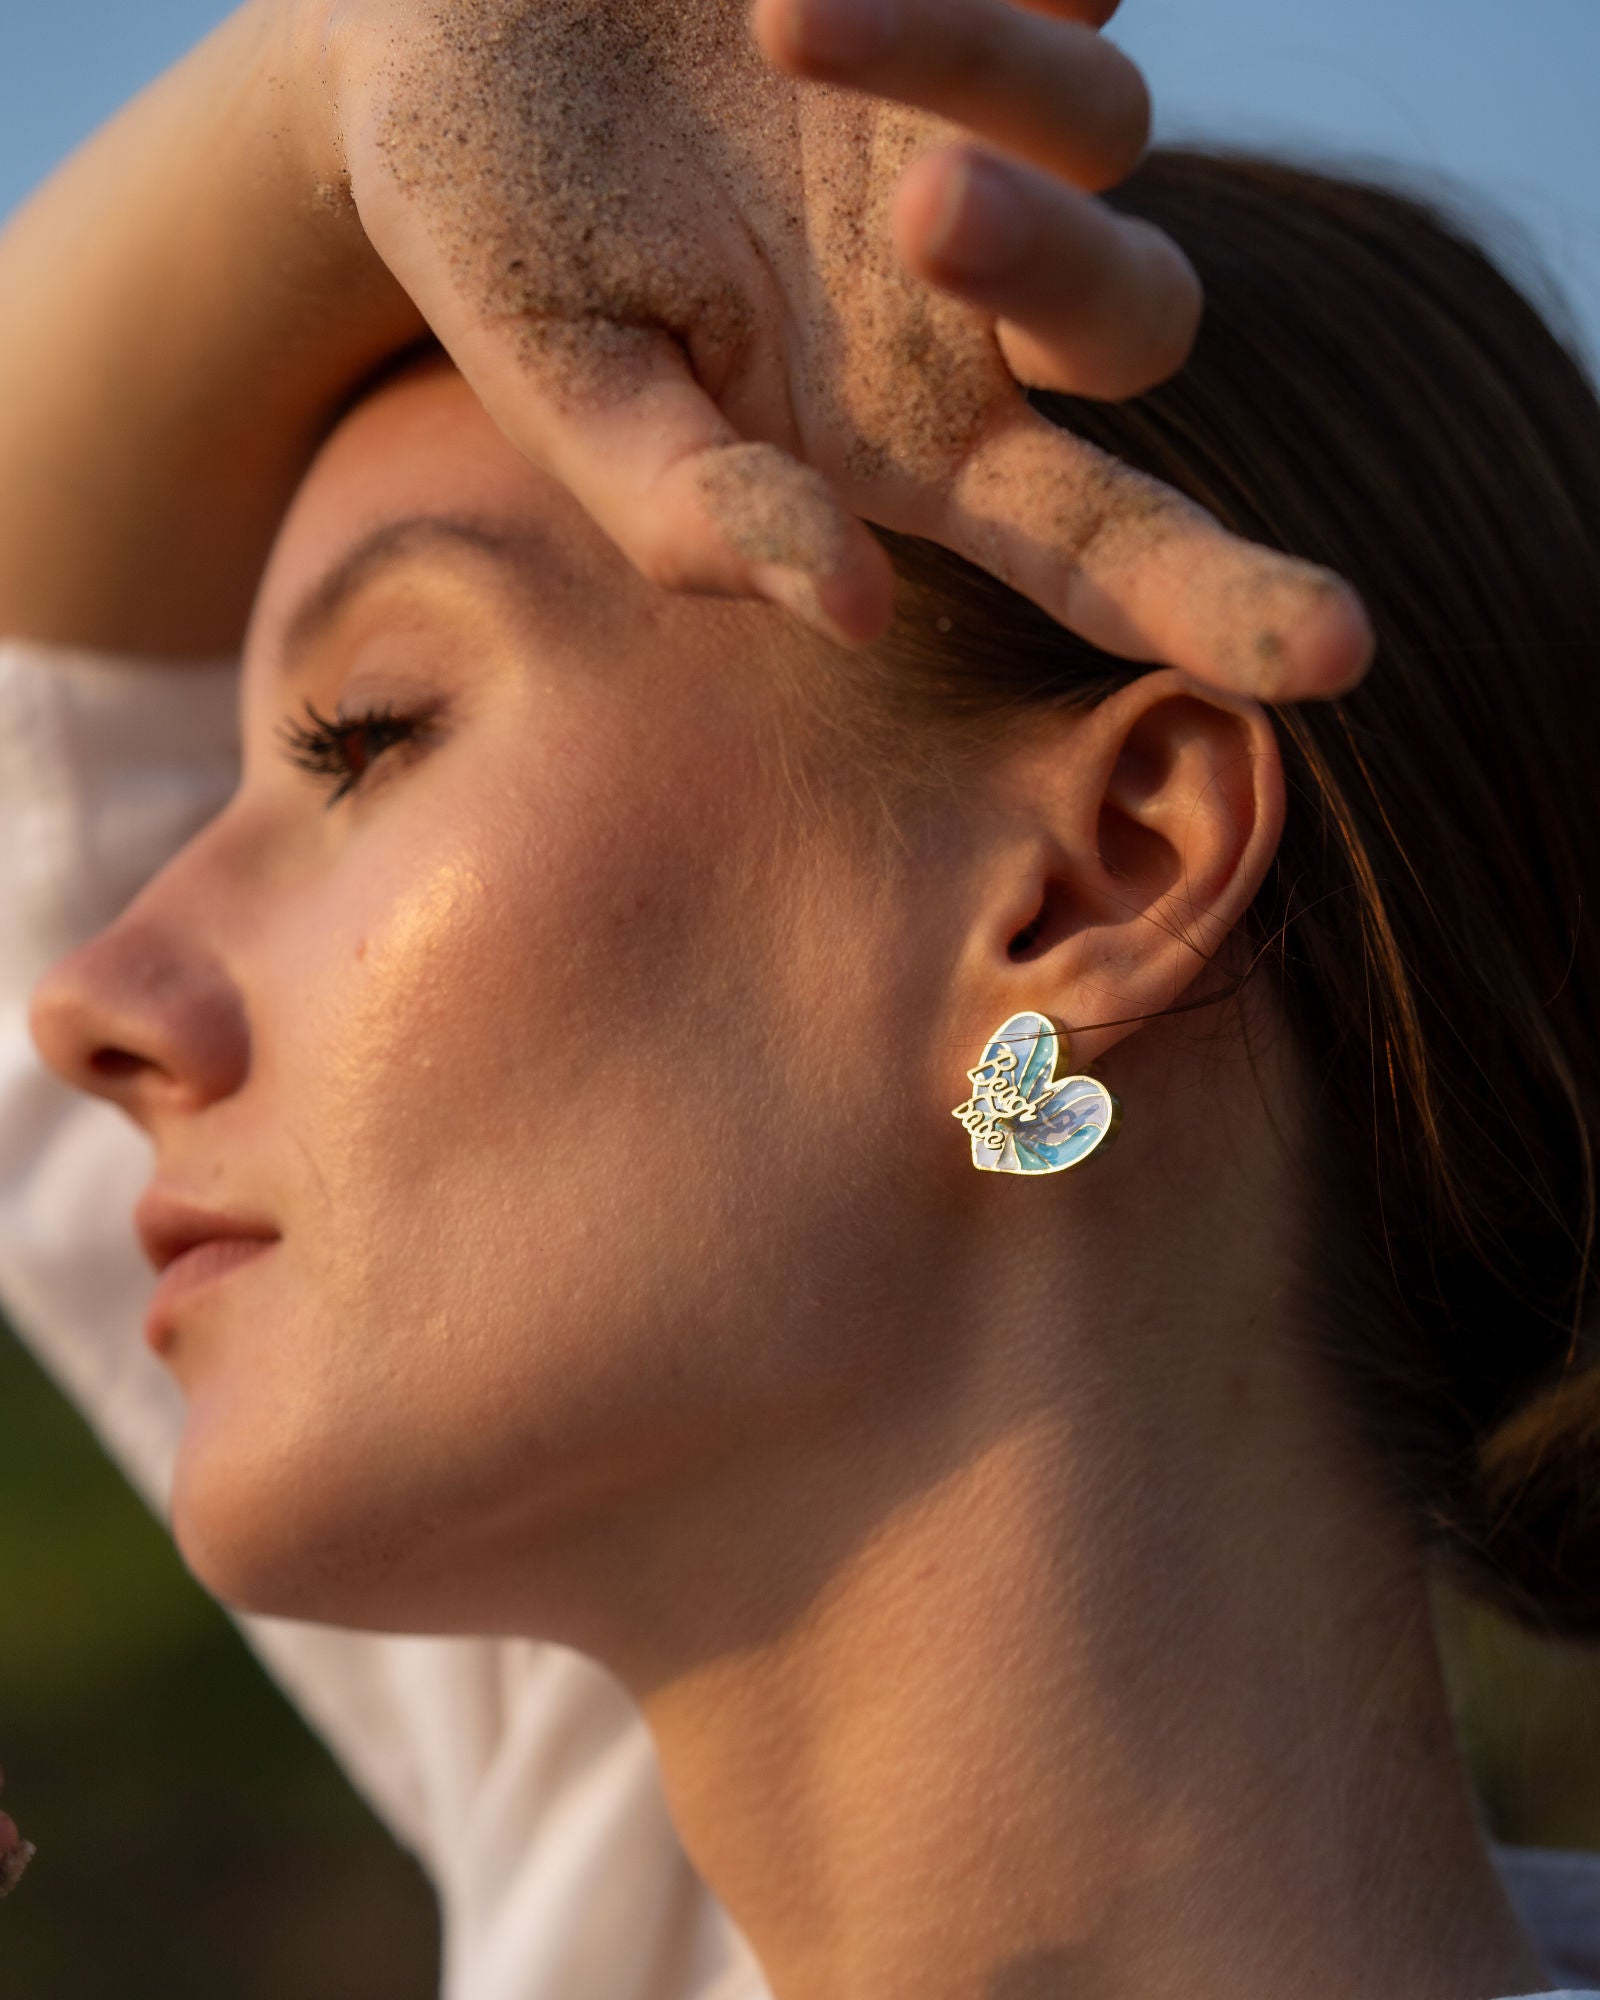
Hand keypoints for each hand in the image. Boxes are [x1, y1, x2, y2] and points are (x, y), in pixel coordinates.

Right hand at [311, 0, 1370, 694]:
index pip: (1096, 542)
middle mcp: (977, 303)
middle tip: (913, 207)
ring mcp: (992, 123)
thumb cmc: (501, 228)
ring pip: (1107, 122)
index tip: (1339, 652)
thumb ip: (689, 513)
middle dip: (1059, 271)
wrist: (451, 20)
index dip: (1221, 599)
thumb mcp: (564, 387)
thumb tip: (859, 609)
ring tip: (779, 15)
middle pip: (1144, 324)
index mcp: (895, 436)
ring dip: (970, 69)